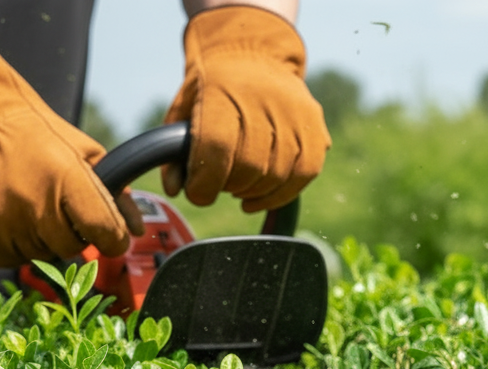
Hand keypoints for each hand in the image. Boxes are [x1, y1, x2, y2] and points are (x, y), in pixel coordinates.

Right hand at [0, 48, 139, 267]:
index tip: (108, 233)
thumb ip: (115, 193)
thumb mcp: (83, 152)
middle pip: (71, 248)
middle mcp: (35, 204)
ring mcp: (4, 222)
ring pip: (40, 256)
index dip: (112, 237)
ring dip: (40, 239)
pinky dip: (10, 245)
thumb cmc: (34, 137)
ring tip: (28, 206)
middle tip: (56, 208)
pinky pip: (7, 259)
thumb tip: (135, 231)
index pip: (104, 231)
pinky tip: (6, 217)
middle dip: (71, 234)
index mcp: (67, 177)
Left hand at [162, 6, 329, 212]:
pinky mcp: (315, 125)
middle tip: (219, 184)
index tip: (199, 192)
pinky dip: (282, 194)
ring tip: (239, 188)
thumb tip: (174, 189)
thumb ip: (172, 150)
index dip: (205, 182)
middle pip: (250, 165)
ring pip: (278, 174)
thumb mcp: (182, 110)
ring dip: (254, 192)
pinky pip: (306, 173)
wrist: (252, 54)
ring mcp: (294, 110)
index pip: (217, 146)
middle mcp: (263, 97)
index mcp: (222, 90)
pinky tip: (261, 196)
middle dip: (229, 186)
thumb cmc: (211, 91)